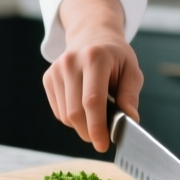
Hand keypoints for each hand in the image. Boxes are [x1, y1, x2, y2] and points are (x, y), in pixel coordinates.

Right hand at [43, 0, 143, 151]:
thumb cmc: (115, 56)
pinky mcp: (48, 78)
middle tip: (103, 137)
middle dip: (89, 132)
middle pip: (75, 112)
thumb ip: (130, 96)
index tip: (103, 145)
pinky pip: (59, 111)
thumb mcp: (131, 70)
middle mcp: (71, 62)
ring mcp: (56, 70)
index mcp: (95, 58)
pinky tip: (84, 107)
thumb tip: (129, 121)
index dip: (97, 126)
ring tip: (96, 115)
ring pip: (65, 115)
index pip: (92, 100)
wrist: (91, 35)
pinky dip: (72, 118)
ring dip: (82, 126)